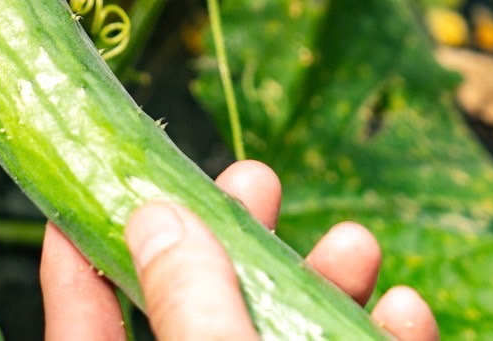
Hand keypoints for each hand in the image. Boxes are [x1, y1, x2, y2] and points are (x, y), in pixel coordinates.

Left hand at [39, 160, 436, 339]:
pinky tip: (408, 313)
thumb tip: (155, 217)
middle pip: (195, 313)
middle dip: (233, 240)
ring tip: (356, 244)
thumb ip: (189, 308)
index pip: (84, 326)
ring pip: (283, 337)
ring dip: (324, 284)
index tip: (96, 168)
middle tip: (260, 179)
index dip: (84, 245)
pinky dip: (381, 339)